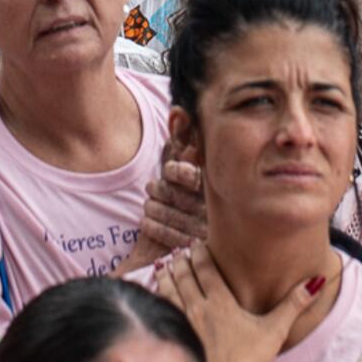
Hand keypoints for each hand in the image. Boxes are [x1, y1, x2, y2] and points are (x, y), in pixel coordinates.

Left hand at [120, 144, 204, 270]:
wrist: (183, 235)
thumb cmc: (182, 188)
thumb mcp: (181, 161)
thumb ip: (181, 136)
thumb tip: (177, 112)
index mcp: (215, 184)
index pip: (196, 176)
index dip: (179, 172)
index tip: (169, 170)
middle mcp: (215, 208)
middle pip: (180, 196)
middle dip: (160, 190)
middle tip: (151, 187)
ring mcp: (207, 230)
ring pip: (172, 215)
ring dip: (154, 208)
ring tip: (148, 205)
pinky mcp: (195, 249)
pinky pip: (170, 237)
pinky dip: (154, 227)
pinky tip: (146, 221)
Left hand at [155, 241, 320, 361]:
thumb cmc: (251, 359)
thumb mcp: (275, 329)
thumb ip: (294, 304)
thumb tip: (317, 282)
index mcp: (220, 301)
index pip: (205, 269)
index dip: (199, 254)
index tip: (195, 244)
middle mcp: (199, 308)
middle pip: (185, 276)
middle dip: (181, 262)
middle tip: (178, 252)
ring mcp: (185, 324)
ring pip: (169, 292)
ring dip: (166, 277)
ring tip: (162, 267)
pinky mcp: (176, 340)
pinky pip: (162, 312)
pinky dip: (157, 299)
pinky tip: (155, 298)